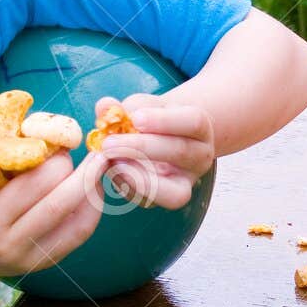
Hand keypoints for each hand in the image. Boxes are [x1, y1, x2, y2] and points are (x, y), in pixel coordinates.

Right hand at [0, 148, 113, 279]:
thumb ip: (8, 160)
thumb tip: (52, 135)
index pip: (34, 183)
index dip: (57, 159)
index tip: (64, 144)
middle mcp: (10, 240)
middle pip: (59, 203)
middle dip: (83, 174)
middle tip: (95, 154)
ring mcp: (30, 257)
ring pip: (76, 223)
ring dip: (94, 192)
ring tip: (101, 169)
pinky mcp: (45, 264)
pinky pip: (78, 235)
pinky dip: (92, 211)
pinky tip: (94, 192)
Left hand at [93, 93, 215, 210]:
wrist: (157, 142)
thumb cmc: (150, 121)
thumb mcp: (140, 108)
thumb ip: (122, 108)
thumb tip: (105, 106)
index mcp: (200, 126)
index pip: (193, 121)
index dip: (163, 120)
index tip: (135, 118)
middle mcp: (201, 155)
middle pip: (180, 151)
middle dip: (141, 148)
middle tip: (109, 144)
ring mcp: (188, 180)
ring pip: (173, 186)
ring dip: (136, 175)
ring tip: (110, 160)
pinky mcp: (169, 198)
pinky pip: (153, 200)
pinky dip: (129, 187)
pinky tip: (113, 171)